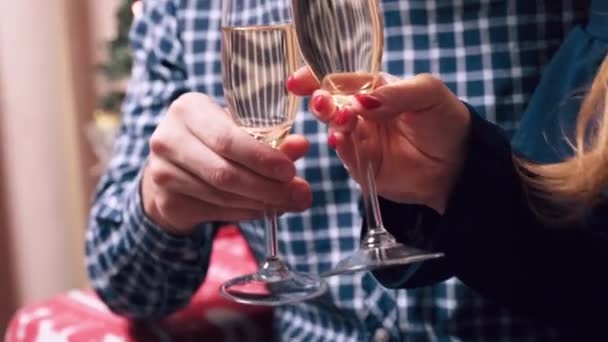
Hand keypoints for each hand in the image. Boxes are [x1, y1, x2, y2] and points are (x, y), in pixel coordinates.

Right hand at [141, 93, 312, 234]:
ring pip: (221, 195)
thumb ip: (271, 139)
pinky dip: (246, 212)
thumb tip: (302, 146)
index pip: (227, 138)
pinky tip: (263, 208)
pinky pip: (215, 211)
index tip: (290, 171)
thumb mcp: (239, 133)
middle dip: (267, 186)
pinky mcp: (166, 200)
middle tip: (298, 194)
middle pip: (224, 171)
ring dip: (261, 202)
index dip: (261, 158)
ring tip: (287, 203)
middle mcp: (168, 138)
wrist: (171, 169)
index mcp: (189, 110)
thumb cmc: (212, 143)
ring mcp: (162, 171)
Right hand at [288, 69, 469, 212]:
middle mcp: (362, 114)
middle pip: (329, 105)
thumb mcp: (427, 93)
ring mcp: (360, 141)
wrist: (459, 165)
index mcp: (374, 90)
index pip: (339, 81)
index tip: (298, 81)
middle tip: (323, 103)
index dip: (315, 79)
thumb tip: (361, 100)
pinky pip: (345, 157)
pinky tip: (341, 140)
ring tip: (344, 120)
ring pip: (334, 130)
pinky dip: (341, 148)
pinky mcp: (362, 167)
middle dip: (321, 102)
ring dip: (333, 124)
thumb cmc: (445, 121)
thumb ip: (395, 93)